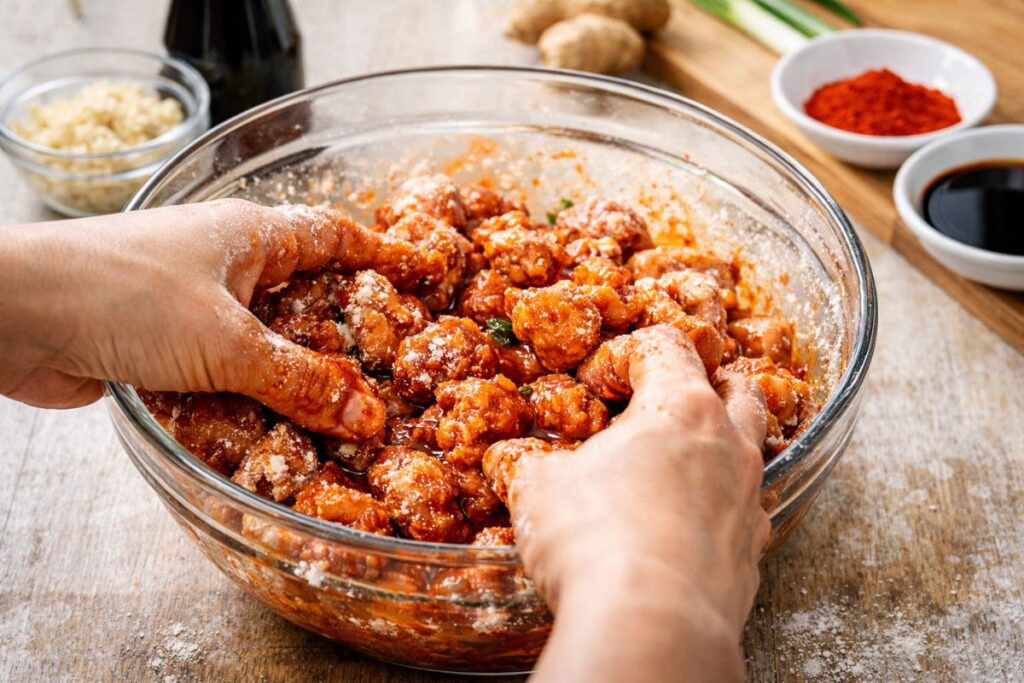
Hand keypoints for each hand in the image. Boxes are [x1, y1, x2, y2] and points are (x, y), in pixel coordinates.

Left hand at [0, 199, 385, 439]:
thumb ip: (301, 381)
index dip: (384, 255)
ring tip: (344, 420)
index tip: (427, 281)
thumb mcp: (227, 341)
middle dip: (348, 336)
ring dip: (297, 381)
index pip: (336, 235)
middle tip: (394, 374)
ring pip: (266, 346)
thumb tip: (371, 417)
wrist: (9, 315)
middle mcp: (228, 268)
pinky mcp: (165, 351)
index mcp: (252, 237)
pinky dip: (252, 405)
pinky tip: (275, 439)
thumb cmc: (121, 295)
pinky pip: (227, 379)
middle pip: (306, 298)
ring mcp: (194, 309)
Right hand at [505, 325, 768, 681]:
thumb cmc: (595, 539)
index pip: (667, 347)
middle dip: (711, 382)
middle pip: (736, 389)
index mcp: (679, 407)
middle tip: (683, 388)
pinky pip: (747, 514)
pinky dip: (726, 507)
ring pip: (754, 449)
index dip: (636, 350)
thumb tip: (510, 460)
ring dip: (729, 442)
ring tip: (700, 451)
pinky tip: (700, 524)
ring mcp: (749, 499)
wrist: (652, 624)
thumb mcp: (538, 489)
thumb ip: (530, 464)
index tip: (611, 369)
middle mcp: (727, 444)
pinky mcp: (752, 553)